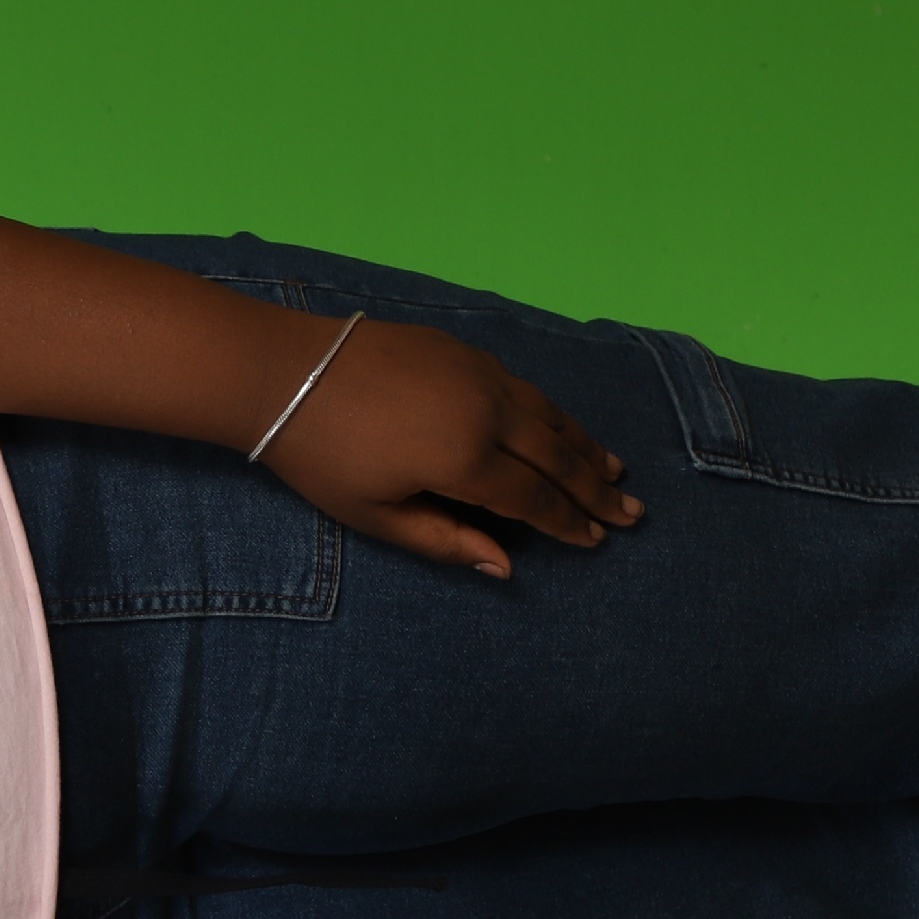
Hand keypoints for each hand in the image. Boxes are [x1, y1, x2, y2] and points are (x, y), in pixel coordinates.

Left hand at [256, 317, 643, 576]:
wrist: (284, 373)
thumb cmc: (321, 457)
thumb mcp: (375, 515)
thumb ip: (445, 541)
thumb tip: (504, 568)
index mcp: (464, 460)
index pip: (533, 500)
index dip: (569, 524)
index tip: (599, 540)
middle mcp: (486, 412)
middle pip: (556, 457)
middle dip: (596, 489)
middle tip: (634, 512)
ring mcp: (479, 374)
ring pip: (548, 416)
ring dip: (584, 446)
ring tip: (614, 471)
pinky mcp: (464, 350)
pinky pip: (524, 388)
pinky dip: (553, 412)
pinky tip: (563, 426)